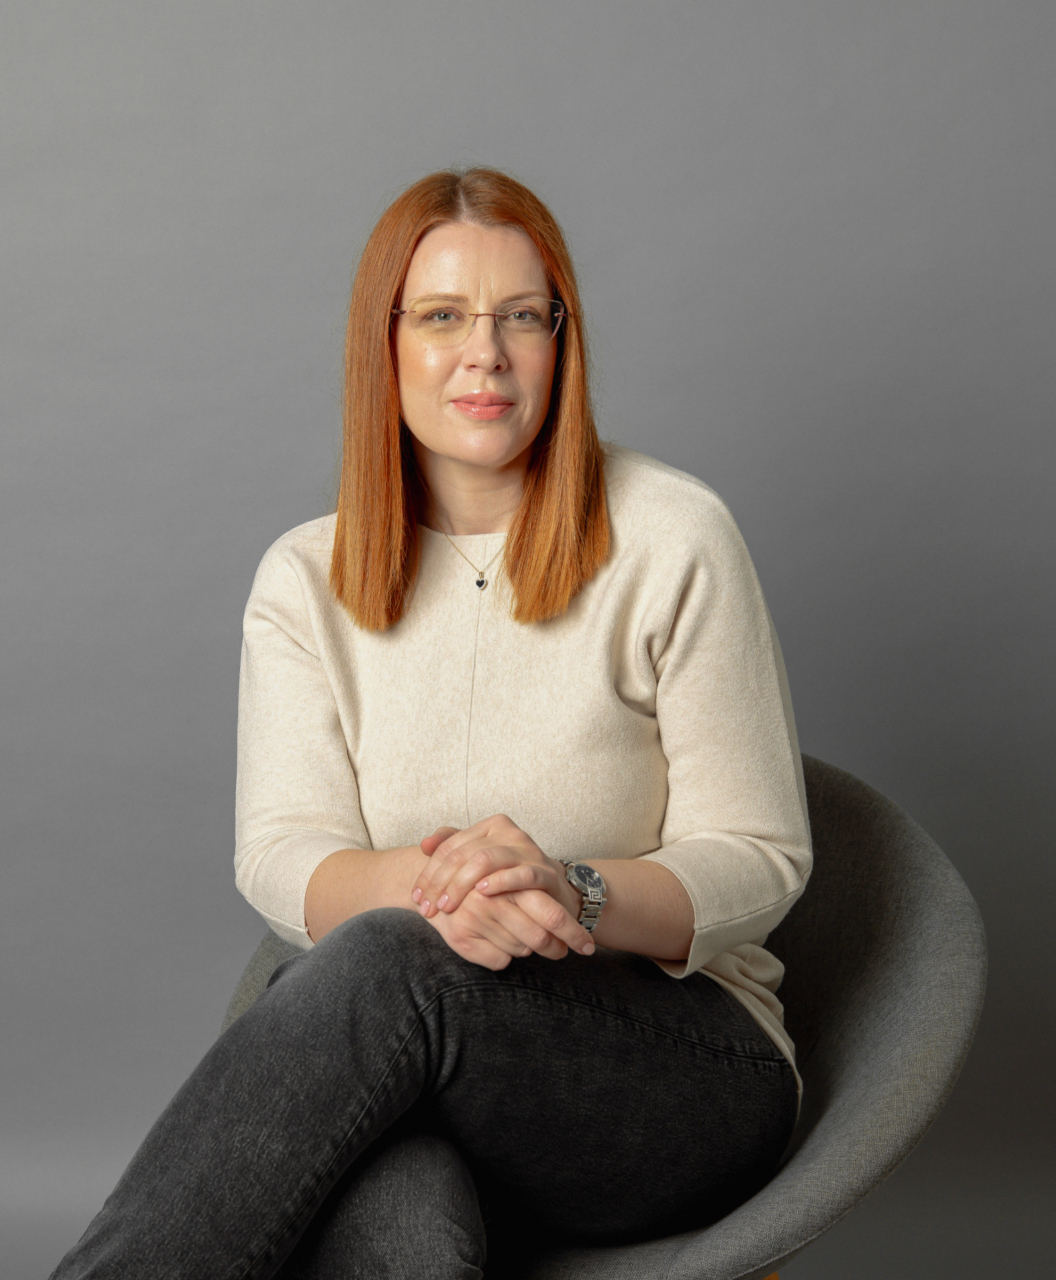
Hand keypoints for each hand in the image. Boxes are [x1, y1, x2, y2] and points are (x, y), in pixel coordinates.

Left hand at [413, 814, 579, 922]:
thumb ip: (453, 848)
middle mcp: (508, 832)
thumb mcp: (480, 861)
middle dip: (440, 883)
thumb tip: (424, 845)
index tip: (417, 898)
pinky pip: (520, 873)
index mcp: (491, 826)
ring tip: (446, 906)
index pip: (450, 845)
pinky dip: (500, 882)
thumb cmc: (511, 876)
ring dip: (461, 885)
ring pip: (486, 859)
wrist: (554, 890)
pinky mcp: (544, 870)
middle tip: (427, 909)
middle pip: (464, 853)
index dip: (429, 872)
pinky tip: (482, 893)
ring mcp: (527, 849)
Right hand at [424, 885, 593, 970]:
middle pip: (538, 938)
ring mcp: (475, 919)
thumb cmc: (481, 878)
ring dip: (526, 947)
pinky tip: (497, 941)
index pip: (550, 913)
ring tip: (520, 935)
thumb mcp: (508, 870)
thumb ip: (538, 886)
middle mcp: (492, 900)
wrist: (434, 881)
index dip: (572, 933)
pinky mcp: (462, 939)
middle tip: (562, 950)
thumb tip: (568, 912)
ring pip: (520, 950)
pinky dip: (505, 957)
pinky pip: (500, 960)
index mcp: (510, 880)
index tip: (588, 948)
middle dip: (556, 947)